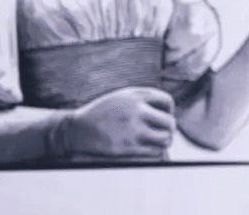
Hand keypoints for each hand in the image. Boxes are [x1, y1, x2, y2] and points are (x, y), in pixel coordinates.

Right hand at [61, 87, 175, 157]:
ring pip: (165, 138)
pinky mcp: (128, 147)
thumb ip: (143, 98)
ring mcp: (132, 131)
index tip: (165, 114)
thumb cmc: (101, 112)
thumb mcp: (121, 96)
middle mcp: (136, 112)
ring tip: (160, 140)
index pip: (167, 100)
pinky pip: (154, 151)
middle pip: (170, 122)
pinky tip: (150, 148)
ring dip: (165, 140)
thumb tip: (167, 107)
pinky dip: (156, 150)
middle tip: (165, 131)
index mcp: (135, 97)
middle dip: (170, 127)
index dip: (169, 109)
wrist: (77, 129)